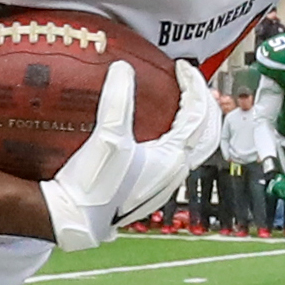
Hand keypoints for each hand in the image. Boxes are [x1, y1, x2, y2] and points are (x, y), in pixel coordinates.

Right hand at [107, 61, 220, 233]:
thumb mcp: (108, 137)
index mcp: (173, 157)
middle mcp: (176, 172)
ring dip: (197, 122)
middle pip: (208, 133)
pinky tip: (162, 130)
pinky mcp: (152, 186)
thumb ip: (118, 100)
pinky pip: (177, 156)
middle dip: (207, 105)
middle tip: (195, 83)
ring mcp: (166, 182)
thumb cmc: (94, 185)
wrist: (76, 218)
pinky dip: (180, 136)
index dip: (193, 85)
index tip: (180, 66)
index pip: (197, 114)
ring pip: (195, 147)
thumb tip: (123, 68)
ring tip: (187, 103)